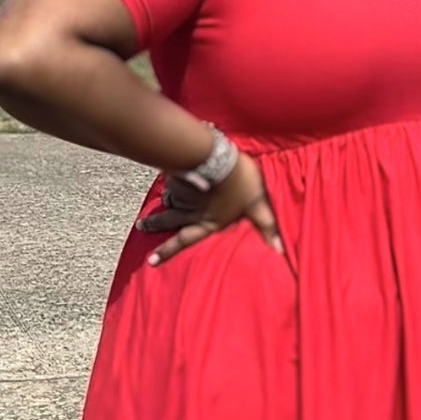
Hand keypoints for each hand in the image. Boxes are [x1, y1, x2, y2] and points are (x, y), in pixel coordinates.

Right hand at [136, 151, 287, 265]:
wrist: (218, 157)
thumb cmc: (241, 183)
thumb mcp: (258, 205)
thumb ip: (267, 226)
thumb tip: (280, 250)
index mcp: (208, 221)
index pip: (185, 240)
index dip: (167, 251)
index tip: (150, 261)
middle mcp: (190, 211)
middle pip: (168, 220)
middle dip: (153, 225)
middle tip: (140, 226)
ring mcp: (182, 193)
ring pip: (167, 201)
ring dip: (158, 204)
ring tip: (149, 206)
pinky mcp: (178, 176)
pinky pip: (170, 182)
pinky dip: (168, 182)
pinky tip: (167, 177)